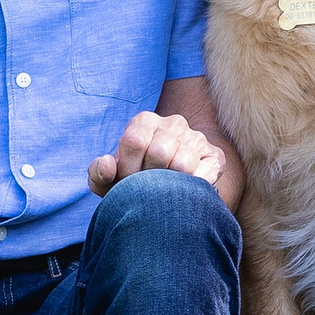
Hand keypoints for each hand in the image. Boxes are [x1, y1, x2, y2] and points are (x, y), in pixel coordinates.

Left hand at [89, 109, 228, 194]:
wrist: (170, 190)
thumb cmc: (135, 183)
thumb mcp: (110, 181)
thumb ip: (98, 173)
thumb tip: (109, 163)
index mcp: (144, 121)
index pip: (135, 141)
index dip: (128, 169)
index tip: (127, 184)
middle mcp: (173, 123)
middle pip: (160, 152)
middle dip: (149, 179)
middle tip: (147, 191)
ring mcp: (196, 138)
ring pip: (182, 164)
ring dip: (170, 185)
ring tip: (164, 192)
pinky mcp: (215, 157)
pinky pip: (204, 174)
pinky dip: (191, 188)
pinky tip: (183, 194)